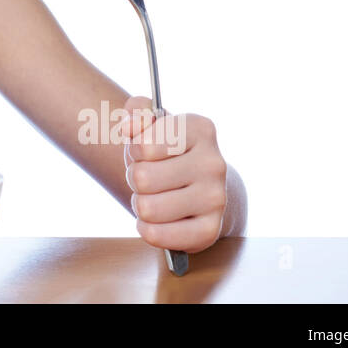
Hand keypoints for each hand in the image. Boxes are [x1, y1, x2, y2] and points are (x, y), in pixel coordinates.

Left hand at [121, 95, 227, 253]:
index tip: (145, 151)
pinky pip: (157, 235)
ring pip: (147, 208)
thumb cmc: (167, 153)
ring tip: (153, 197)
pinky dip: (147, 229)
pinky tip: (157, 220)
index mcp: (200, 129)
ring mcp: (215, 198)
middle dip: (135, 179)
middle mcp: (213, 162)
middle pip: (143, 177)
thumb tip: (131, 126)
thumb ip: (137, 112)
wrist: (201, 188)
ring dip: (140, 204)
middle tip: (147, 178)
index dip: (134, 150)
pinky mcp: (210, 230)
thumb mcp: (152, 125)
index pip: (145, 144)